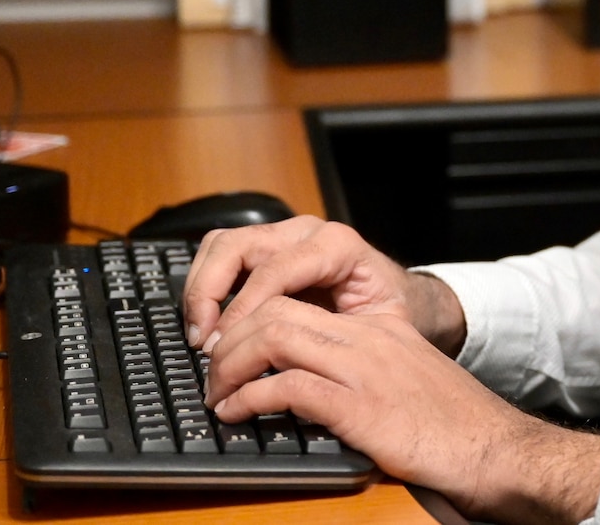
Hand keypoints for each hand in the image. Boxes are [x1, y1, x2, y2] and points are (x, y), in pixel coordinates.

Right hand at [180, 216, 464, 356]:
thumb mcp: (380, 326)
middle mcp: (307, 232)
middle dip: (211, 293)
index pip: (274, 272)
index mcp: (337, 246)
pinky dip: (206, 284)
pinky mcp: (268, 247)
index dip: (242, 311)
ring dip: (202, 288)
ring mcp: (284, 235)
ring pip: (222, 245)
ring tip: (200, 333)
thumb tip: (297, 366)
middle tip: (204, 341)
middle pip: (238, 246)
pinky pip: (223, 253)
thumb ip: (344, 338)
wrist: (398, 294)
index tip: (222, 347)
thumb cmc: (389, 313)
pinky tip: (208, 322)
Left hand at [205, 296, 599, 524]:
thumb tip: (302, 387)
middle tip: (211, 371)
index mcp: (378, 328)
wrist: (495, 450)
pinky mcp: (361, 407)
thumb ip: (361, 372)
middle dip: (229, 337)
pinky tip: (237, 414)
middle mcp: (368, 338)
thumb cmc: (451, 428)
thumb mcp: (405, 382)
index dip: (251, 317)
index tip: (229, 346)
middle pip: (276, 308)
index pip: (299, 296)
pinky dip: (249, 399)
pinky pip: (289, 386)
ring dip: (231, 364)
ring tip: (216, 393)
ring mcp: (364, 369)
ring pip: (275, 335)